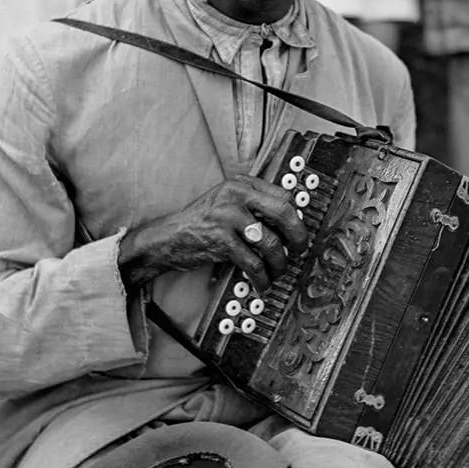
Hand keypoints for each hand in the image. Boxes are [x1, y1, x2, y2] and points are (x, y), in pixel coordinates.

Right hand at [118, 176, 307, 292]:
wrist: (169, 237)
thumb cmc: (203, 221)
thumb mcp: (227, 200)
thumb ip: (254, 203)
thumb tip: (292, 220)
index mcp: (241, 184)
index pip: (283, 196)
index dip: (297, 217)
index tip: (299, 231)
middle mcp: (236, 196)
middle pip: (284, 213)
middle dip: (298, 236)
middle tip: (299, 250)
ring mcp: (228, 217)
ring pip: (271, 243)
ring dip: (279, 263)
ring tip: (277, 272)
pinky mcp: (222, 241)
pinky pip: (253, 263)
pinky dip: (262, 277)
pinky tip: (262, 283)